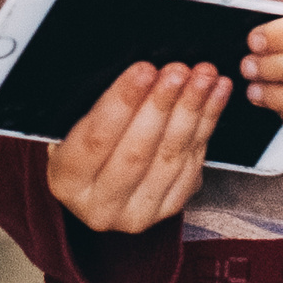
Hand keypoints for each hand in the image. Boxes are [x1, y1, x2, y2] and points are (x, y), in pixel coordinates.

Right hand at [46, 61, 231, 232]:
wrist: (97, 185)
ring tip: (203, 77)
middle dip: (162, 105)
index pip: (96, 139)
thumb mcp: (71, 125)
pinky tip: (215, 96)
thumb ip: (99, 106)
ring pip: (170, 156)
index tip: (144, 69)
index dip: (122, 102)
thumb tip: (143, 73)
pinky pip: (192, 163)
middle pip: (137, 151)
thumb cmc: (82, 144)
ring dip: (192, 111)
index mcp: (67, 181)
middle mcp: (100, 205)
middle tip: (178, 71)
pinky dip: (207, 125)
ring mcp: (137, 212)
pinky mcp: (168, 209)